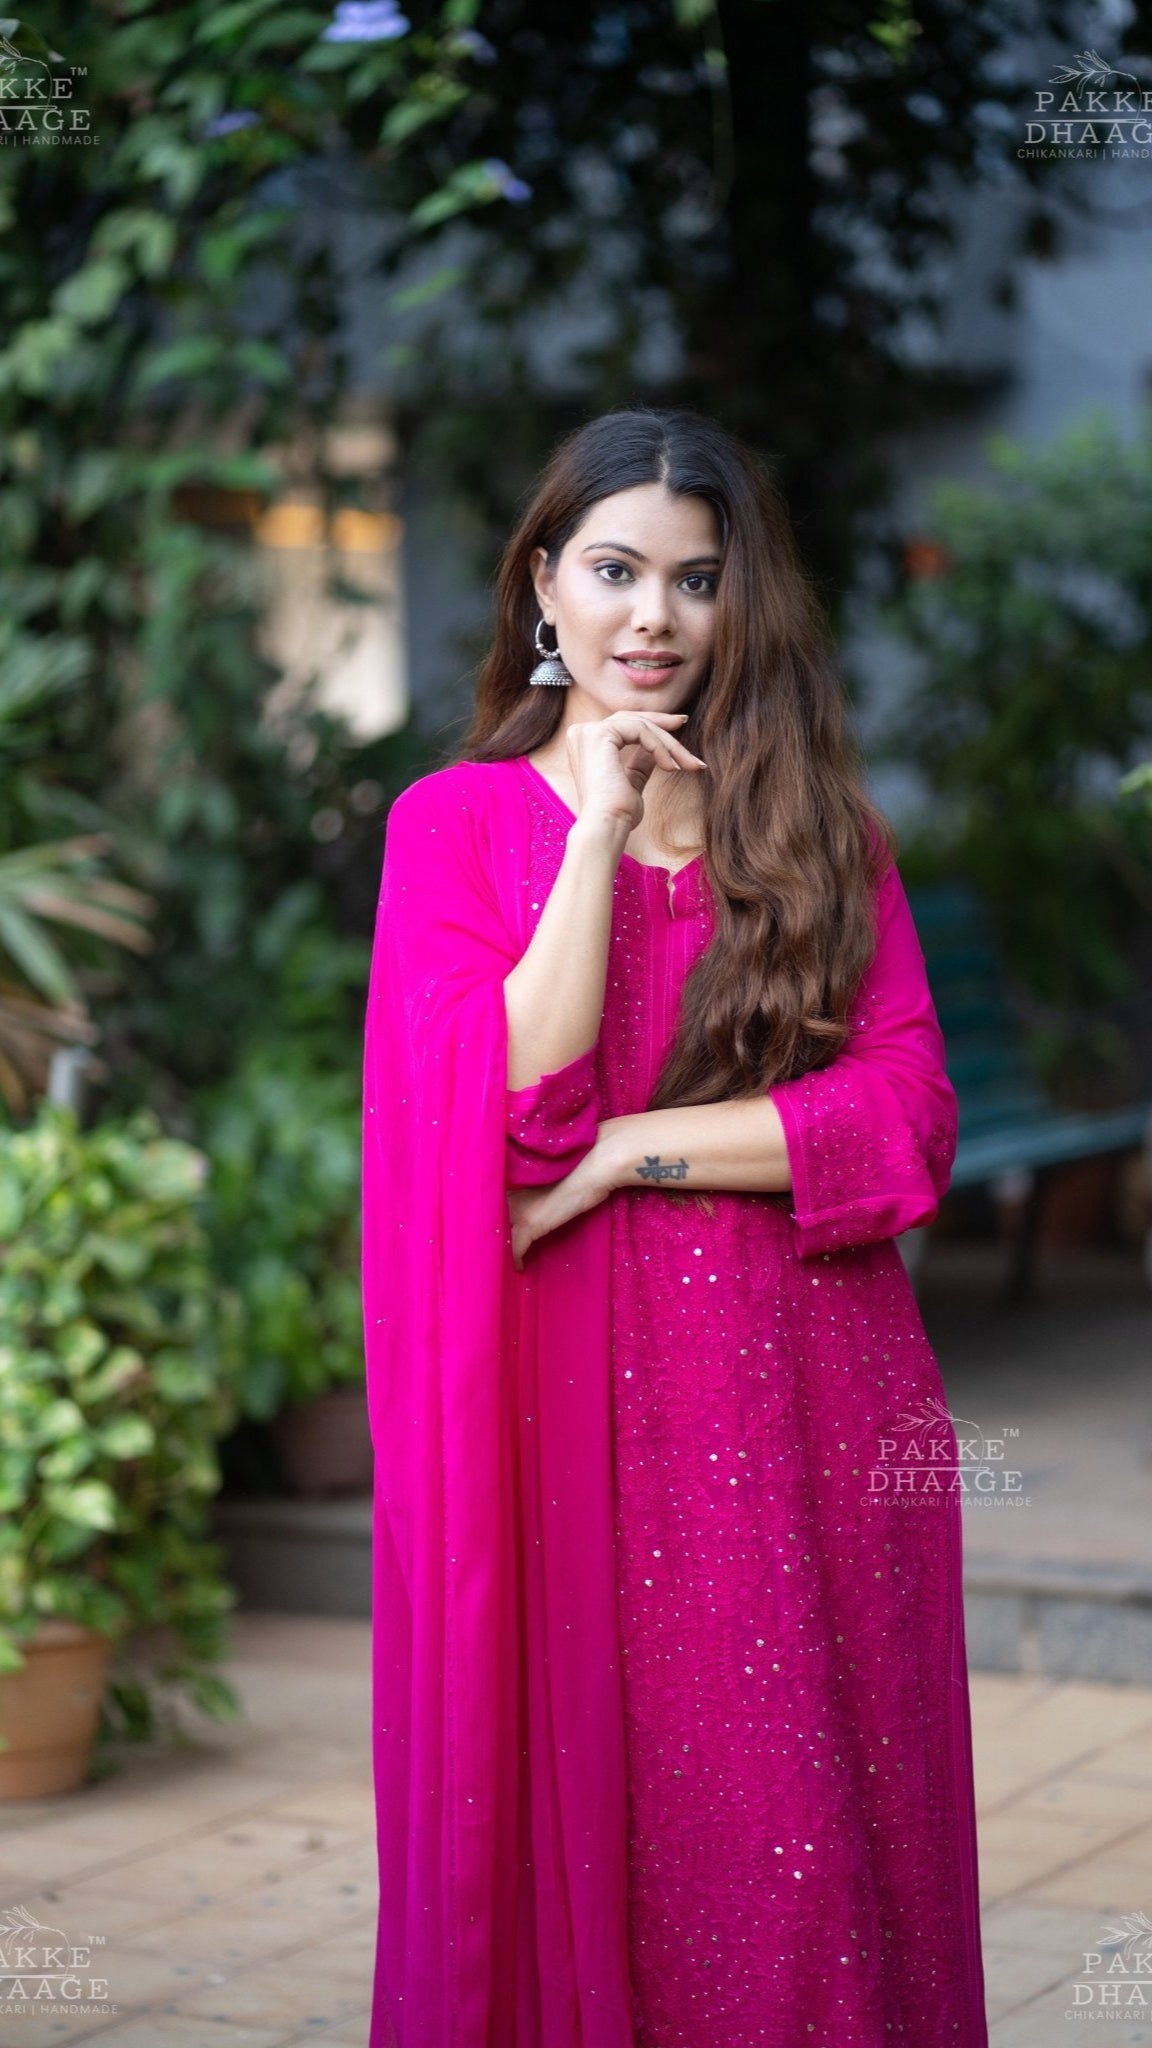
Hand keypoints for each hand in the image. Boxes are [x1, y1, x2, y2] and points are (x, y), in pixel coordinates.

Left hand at [506, 1137, 618, 1270]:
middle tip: (496, 1250)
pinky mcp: (529, 1225)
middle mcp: (510, 1193)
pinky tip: (519, 1267)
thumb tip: (534, 1197)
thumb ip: (534, 1186)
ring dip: (503, 1248)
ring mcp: (518, 1209)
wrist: (590, 1172)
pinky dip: (517, 1258)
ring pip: (501, 1234)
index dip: (497, 1217)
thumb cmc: (577, 1170)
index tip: (499, 1229)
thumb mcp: (549, 1177)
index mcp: (513, 1180)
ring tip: (504, 1260)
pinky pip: (516, 1248)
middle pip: (494, 1219)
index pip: (496, 1202)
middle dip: (496, 1234)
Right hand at [563, 711, 706, 838]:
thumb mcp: (632, 780)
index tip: (677, 729)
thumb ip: (640, 761)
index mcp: (585, 743)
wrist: (607, 826)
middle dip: (661, 723)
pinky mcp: (599, 734)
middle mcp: (582, 733)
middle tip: (684, 722)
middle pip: (631, 718)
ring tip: (688, 763)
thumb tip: (657, 748)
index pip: (622, 724)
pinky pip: (640, 730)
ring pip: (640, 724)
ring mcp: (588, 731)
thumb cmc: (618, 813)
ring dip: (668, 743)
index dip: (650, 724)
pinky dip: (660, 747)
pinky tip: (671, 767)